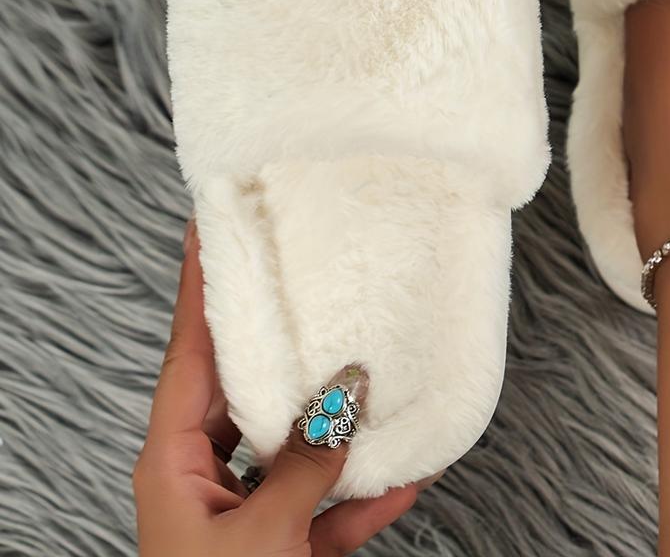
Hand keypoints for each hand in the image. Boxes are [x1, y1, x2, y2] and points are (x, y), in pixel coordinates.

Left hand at [134, 221, 416, 555]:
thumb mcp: (258, 541)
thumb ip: (304, 464)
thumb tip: (347, 393)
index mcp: (175, 460)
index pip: (190, 353)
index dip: (200, 289)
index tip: (211, 225)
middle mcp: (208, 474)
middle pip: (251, 385)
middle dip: (286, 338)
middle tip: (314, 278)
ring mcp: (248, 510)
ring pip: (300, 443)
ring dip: (345, 420)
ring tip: (382, 367)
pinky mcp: (285, 545)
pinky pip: (332, 503)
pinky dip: (370, 491)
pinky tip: (412, 466)